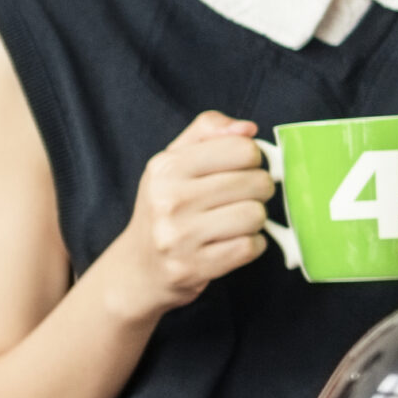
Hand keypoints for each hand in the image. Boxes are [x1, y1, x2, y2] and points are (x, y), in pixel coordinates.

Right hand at [108, 112, 274, 318]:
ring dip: (254, 221)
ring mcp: (178, 237)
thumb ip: (207, 131)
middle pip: (257, 182)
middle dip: (258, 190)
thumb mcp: (173, 161)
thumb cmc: (165, 208)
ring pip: (256, 216)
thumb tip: (248, 129)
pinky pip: (250, 247)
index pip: (244, 148)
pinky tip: (230, 244)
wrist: (138, 268)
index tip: (238, 170)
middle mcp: (169, 201)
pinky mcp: (192, 267)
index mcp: (166, 168)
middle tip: (238, 199)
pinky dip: (251, 246)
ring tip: (232, 223)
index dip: (252, 159)